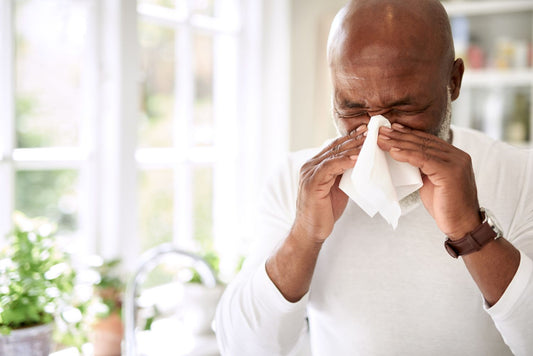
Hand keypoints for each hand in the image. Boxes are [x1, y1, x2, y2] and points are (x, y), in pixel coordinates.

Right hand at [293, 126, 366, 242]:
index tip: (366, 131)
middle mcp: (310, 166)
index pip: (335, 146)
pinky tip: (357, 159)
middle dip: (354, 139)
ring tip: (368, 142)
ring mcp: (309, 173)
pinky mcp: (312, 182)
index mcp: (315, 165)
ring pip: (333, 155)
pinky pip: (329, 167)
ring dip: (352, 148)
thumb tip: (361, 163)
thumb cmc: (324, 211)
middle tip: (370, 131)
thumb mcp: (337, 188)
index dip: (350, 138)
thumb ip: (344, 174)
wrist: (310, 231)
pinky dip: (344, 162)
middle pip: (335, 147)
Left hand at [378, 123, 480, 237]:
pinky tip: (393, 151)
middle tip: (380, 130)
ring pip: (422, 148)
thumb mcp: (432, 182)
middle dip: (399, 135)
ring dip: (398, 142)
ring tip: (381, 139)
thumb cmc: (445, 206)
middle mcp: (457, 156)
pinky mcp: (450, 172)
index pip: (427, 140)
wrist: (462, 226)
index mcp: (454, 156)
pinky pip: (423, 159)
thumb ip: (423, 168)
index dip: (408, 134)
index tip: (391, 129)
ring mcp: (456, 162)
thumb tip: (403, 157)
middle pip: (423, 141)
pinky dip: (406, 154)